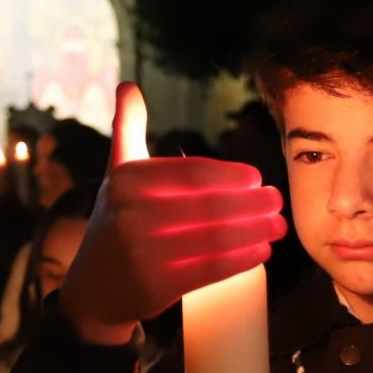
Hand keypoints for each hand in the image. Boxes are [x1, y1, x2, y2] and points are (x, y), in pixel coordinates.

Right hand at [58, 82, 285, 345]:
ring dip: (255, 231)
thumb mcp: (115, 173)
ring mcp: (142, 253)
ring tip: (279, 225)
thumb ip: (126, 128)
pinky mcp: (156, 286)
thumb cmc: (115, 220)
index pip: (190, 173)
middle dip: (251, 204)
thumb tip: (127, 85)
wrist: (93, 287)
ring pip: (213, 239)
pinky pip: (209, 270)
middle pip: (207, 206)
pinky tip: (261, 250)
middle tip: (277, 200)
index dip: (229, 175)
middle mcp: (130, 215)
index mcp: (125, 180)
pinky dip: (241, 259)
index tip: (257, 177)